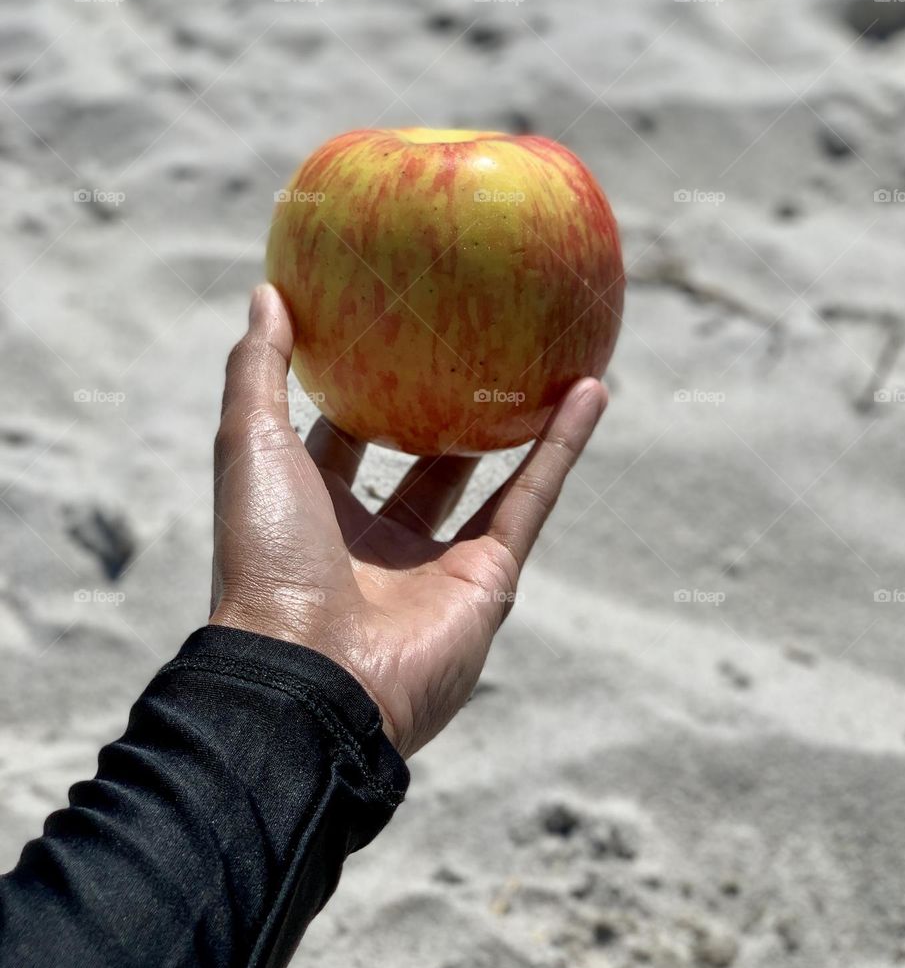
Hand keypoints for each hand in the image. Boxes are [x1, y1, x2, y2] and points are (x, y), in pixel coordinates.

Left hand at [210, 284, 607, 757]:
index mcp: (317, 510)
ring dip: (519, 421)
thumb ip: (258, 372)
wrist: (311, 675)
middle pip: (421, 458)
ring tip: (550, 357)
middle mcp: (379, 538)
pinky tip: (590, 388)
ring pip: (489, 475)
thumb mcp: (250, 447)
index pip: (341, 438)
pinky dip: (563, 445)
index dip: (360, 388)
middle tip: (475, 341)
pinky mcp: (490, 576)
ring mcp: (438, 560)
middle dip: (445, 408)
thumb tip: (268, 293)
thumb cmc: (268, 556)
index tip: (384, 331)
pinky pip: (534, 497)